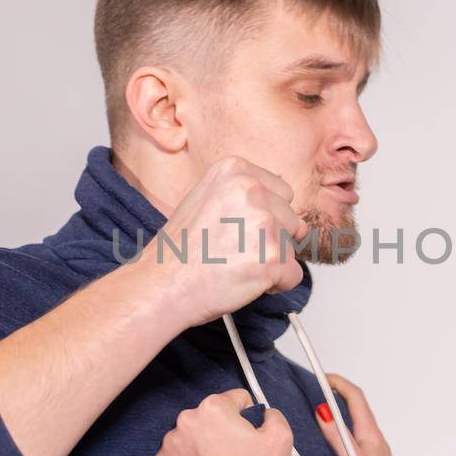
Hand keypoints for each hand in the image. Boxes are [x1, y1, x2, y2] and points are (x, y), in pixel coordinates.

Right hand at [138, 156, 309, 328]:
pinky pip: (293, 275)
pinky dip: (276, 284)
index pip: (282, 192)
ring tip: (235, 265)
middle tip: (234, 251)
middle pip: (291, 219)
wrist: (161, 284)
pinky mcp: (272, 256)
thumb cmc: (179, 250)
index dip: (265, 216)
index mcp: (235, 170)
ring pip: (291, 247)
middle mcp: (252, 189)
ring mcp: (264, 222)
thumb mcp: (207, 200)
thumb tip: (292, 217)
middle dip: (270, 239)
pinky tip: (245, 280)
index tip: (239, 230)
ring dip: (271, 261)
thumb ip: (247, 199)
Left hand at [153, 389, 293, 455]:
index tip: (249, 436)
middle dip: (223, 429)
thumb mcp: (280, 438)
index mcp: (213, 406)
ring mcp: (169, 442)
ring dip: (204, 444)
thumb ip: (273, 414)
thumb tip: (263, 413)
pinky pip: (178, 454)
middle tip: (234, 454)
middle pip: (212, 416)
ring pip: (194, 434)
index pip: (236, 399)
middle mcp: (186, 418)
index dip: (248, 417)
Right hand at [316, 373, 409, 455]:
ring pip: (355, 424)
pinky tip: (328, 443)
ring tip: (316, 411)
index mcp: (372, 437)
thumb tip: (324, 411)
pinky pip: (353, 440)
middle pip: (356, 408)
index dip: (339, 384)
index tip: (321, 377)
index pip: (356, 398)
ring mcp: (373, 455)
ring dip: (338, 413)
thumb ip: (338, 439)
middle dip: (336, 394)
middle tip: (315, 390)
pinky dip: (339, 432)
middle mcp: (375, 442)